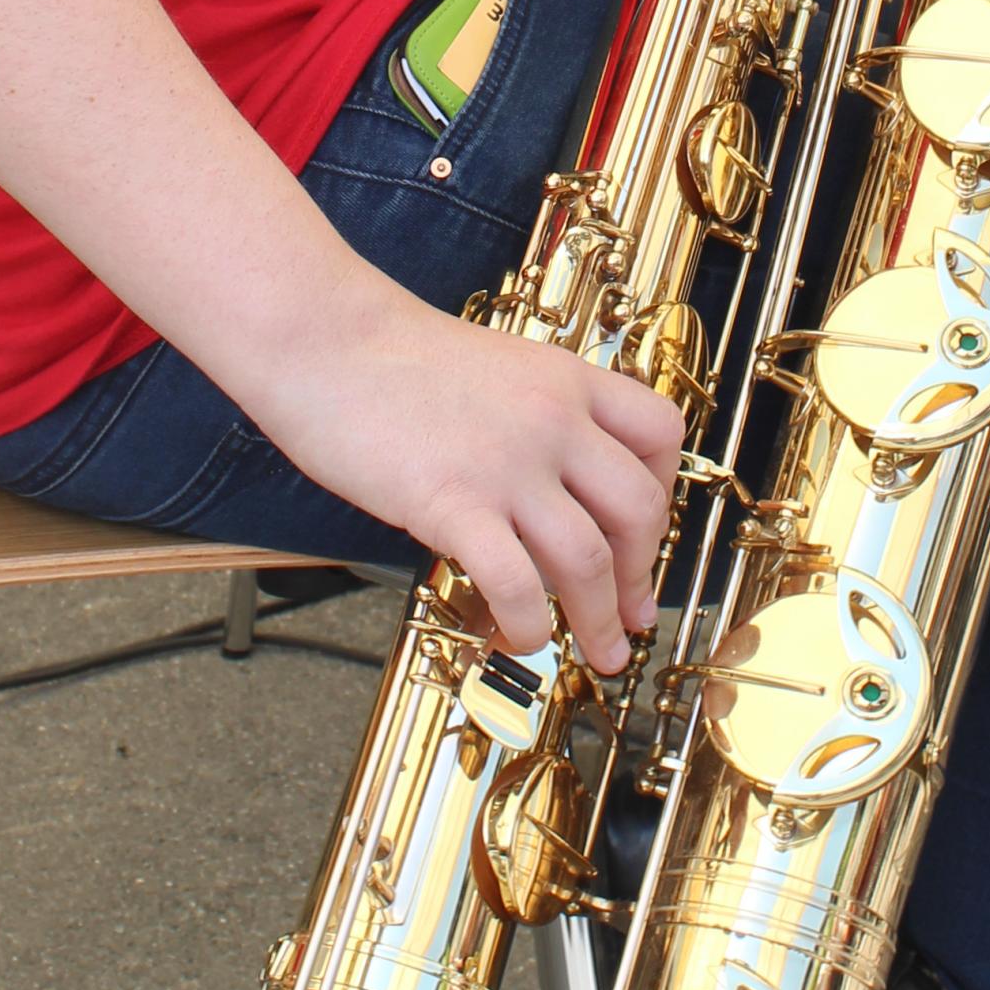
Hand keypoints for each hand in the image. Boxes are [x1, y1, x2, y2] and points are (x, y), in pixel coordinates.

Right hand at [265, 285, 683, 667]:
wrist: (325, 338)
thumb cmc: (390, 355)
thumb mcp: (495, 366)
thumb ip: (534, 415)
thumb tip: (550, 486)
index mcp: (566, 380)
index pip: (659, 434)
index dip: (664, 492)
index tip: (645, 534)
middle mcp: (553, 421)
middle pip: (638, 509)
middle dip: (640, 575)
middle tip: (631, 612)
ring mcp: (507, 465)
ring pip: (588, 559)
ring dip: (599, 618)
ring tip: (598, 651)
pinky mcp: (454, 503)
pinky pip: (516, 583)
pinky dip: (529, 625)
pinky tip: (523, 639)